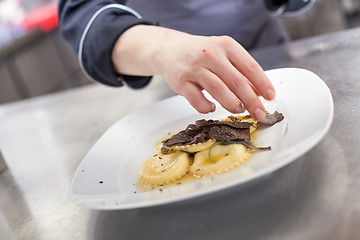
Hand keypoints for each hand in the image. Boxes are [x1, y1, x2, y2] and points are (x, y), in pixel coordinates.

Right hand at [112, 26, 274, 120]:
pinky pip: (196, 99)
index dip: (262, 84)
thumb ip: (240, 71)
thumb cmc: (201, 53)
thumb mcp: (223, 54)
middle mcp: (211, 54)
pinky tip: (212, 107)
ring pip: (218, 89)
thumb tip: (259, 93)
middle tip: (260, 113)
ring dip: (231, 103)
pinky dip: (207, 107)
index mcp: (226, 45)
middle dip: (252, 101)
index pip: (250, 66)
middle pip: (237, 81)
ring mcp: (194, 67)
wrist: (169, 49)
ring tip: (238, 110)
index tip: (270, 97)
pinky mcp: (180, 81)